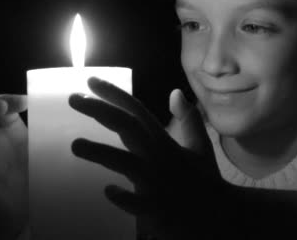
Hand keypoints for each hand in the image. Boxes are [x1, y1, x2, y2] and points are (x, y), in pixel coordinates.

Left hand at [68, 77, 234, 239]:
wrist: (222, 215)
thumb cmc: (206, 181)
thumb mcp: (201, 146)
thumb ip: (188, 119)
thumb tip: (175, 92)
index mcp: (166, 143)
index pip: (138, 111)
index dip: (115, 94)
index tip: (91, 81)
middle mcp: (159, 157)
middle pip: (128, 127)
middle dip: (100, 111)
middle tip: (73, 99)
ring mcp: (158, 183)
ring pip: (127, 163)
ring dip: (101, 153)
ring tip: (75, 145)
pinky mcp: (158, 209)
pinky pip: (137, 203)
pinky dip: (123, 196)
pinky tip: (108, 190)